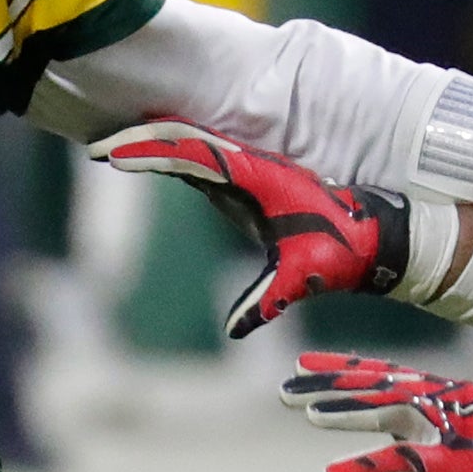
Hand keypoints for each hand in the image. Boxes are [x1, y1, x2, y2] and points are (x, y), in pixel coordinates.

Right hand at [87, 121, 408, 337]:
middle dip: (142, 142)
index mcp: (253, 177)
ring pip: (194, 145)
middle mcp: (247, 165)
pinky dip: (178, 151)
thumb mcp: (301, 276)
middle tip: (99, 147)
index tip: (114, 152)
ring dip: (157, 142)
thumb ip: (268, 299)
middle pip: (185, 141)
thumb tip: (234, 330)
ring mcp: (249, 169)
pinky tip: (161, 154)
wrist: (373, 234)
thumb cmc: (340, 252)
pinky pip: (206, 157)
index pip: (192, 155)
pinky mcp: (252, 179)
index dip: (151, 151)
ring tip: (116, 145)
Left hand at [282, 352, 472, 471]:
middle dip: (328, 385)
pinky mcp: (449, 463)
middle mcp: (439, 403)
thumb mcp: (462, 440)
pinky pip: (398, 464)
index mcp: (441, 396)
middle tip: (283, 387)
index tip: (304, 361)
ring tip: (304, 413)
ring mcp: (444, 430)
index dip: (343, 367)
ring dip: (343, 414)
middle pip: (374, 387)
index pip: (383, 375)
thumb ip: (427, 438)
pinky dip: (363, 468)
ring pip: (384, 414)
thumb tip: (397, 445)